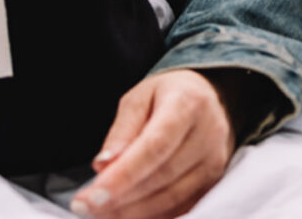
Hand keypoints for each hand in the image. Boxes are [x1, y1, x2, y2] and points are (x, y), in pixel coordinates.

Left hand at [71, 70, 236, 218]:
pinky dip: (152, 216)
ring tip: (102, 213)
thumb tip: (103, 166)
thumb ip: (121, 131)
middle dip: (121, 197)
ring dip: (133, 212)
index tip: (94, 195)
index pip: (155, 146)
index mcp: (187, 103)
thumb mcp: (139, 97)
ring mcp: (215, 162)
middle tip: (87, 206)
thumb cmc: (169, 95)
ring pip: (172, 198)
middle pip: (162, 176)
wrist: (209, 99)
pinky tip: (127, 214)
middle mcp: (209, 134)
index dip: (123, 175)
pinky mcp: (214, 183)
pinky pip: (182, 207)